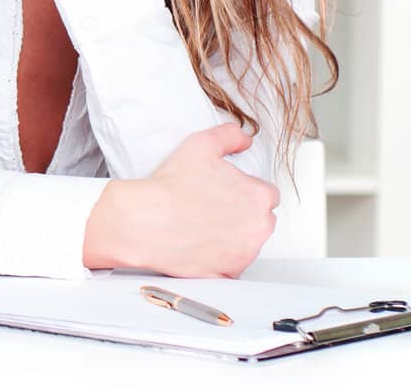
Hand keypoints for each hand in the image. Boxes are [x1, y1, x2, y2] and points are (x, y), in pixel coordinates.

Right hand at [83, 122, 279, 277]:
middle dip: (241, 213)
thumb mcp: (201, 144)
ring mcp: (245, 254)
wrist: (144, 221)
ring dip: (232, 236)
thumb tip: (244, 138)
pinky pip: (231, 266)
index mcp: (259, 196)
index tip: (224, 190)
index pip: (266, 193)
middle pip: (259, 219)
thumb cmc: (170, 186)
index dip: (243, 189)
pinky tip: (199, 243)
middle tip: (211, 206)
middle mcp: (259, 227)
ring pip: (246, 243)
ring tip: (201, 224)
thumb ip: (230, 136)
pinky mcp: (228, 273)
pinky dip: (219, 258)